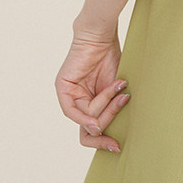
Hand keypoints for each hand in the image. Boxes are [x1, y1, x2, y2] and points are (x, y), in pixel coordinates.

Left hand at [54, 30, 129, 152]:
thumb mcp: (116, 90)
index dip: (102, 141)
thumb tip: (111, 134)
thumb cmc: (112, 58)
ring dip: (105, 109)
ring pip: (85, 118)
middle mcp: (77, 101)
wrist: (102, 35)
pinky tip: (95, 121)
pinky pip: (71, 111)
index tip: (117, 146)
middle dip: (102, 135)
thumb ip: (112, 109)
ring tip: (119, 93)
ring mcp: (68, 95)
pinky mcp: (62, 87)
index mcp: (90, 102)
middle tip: (116, 140)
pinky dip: (84, 117)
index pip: (91, 131)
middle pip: (86, 130)